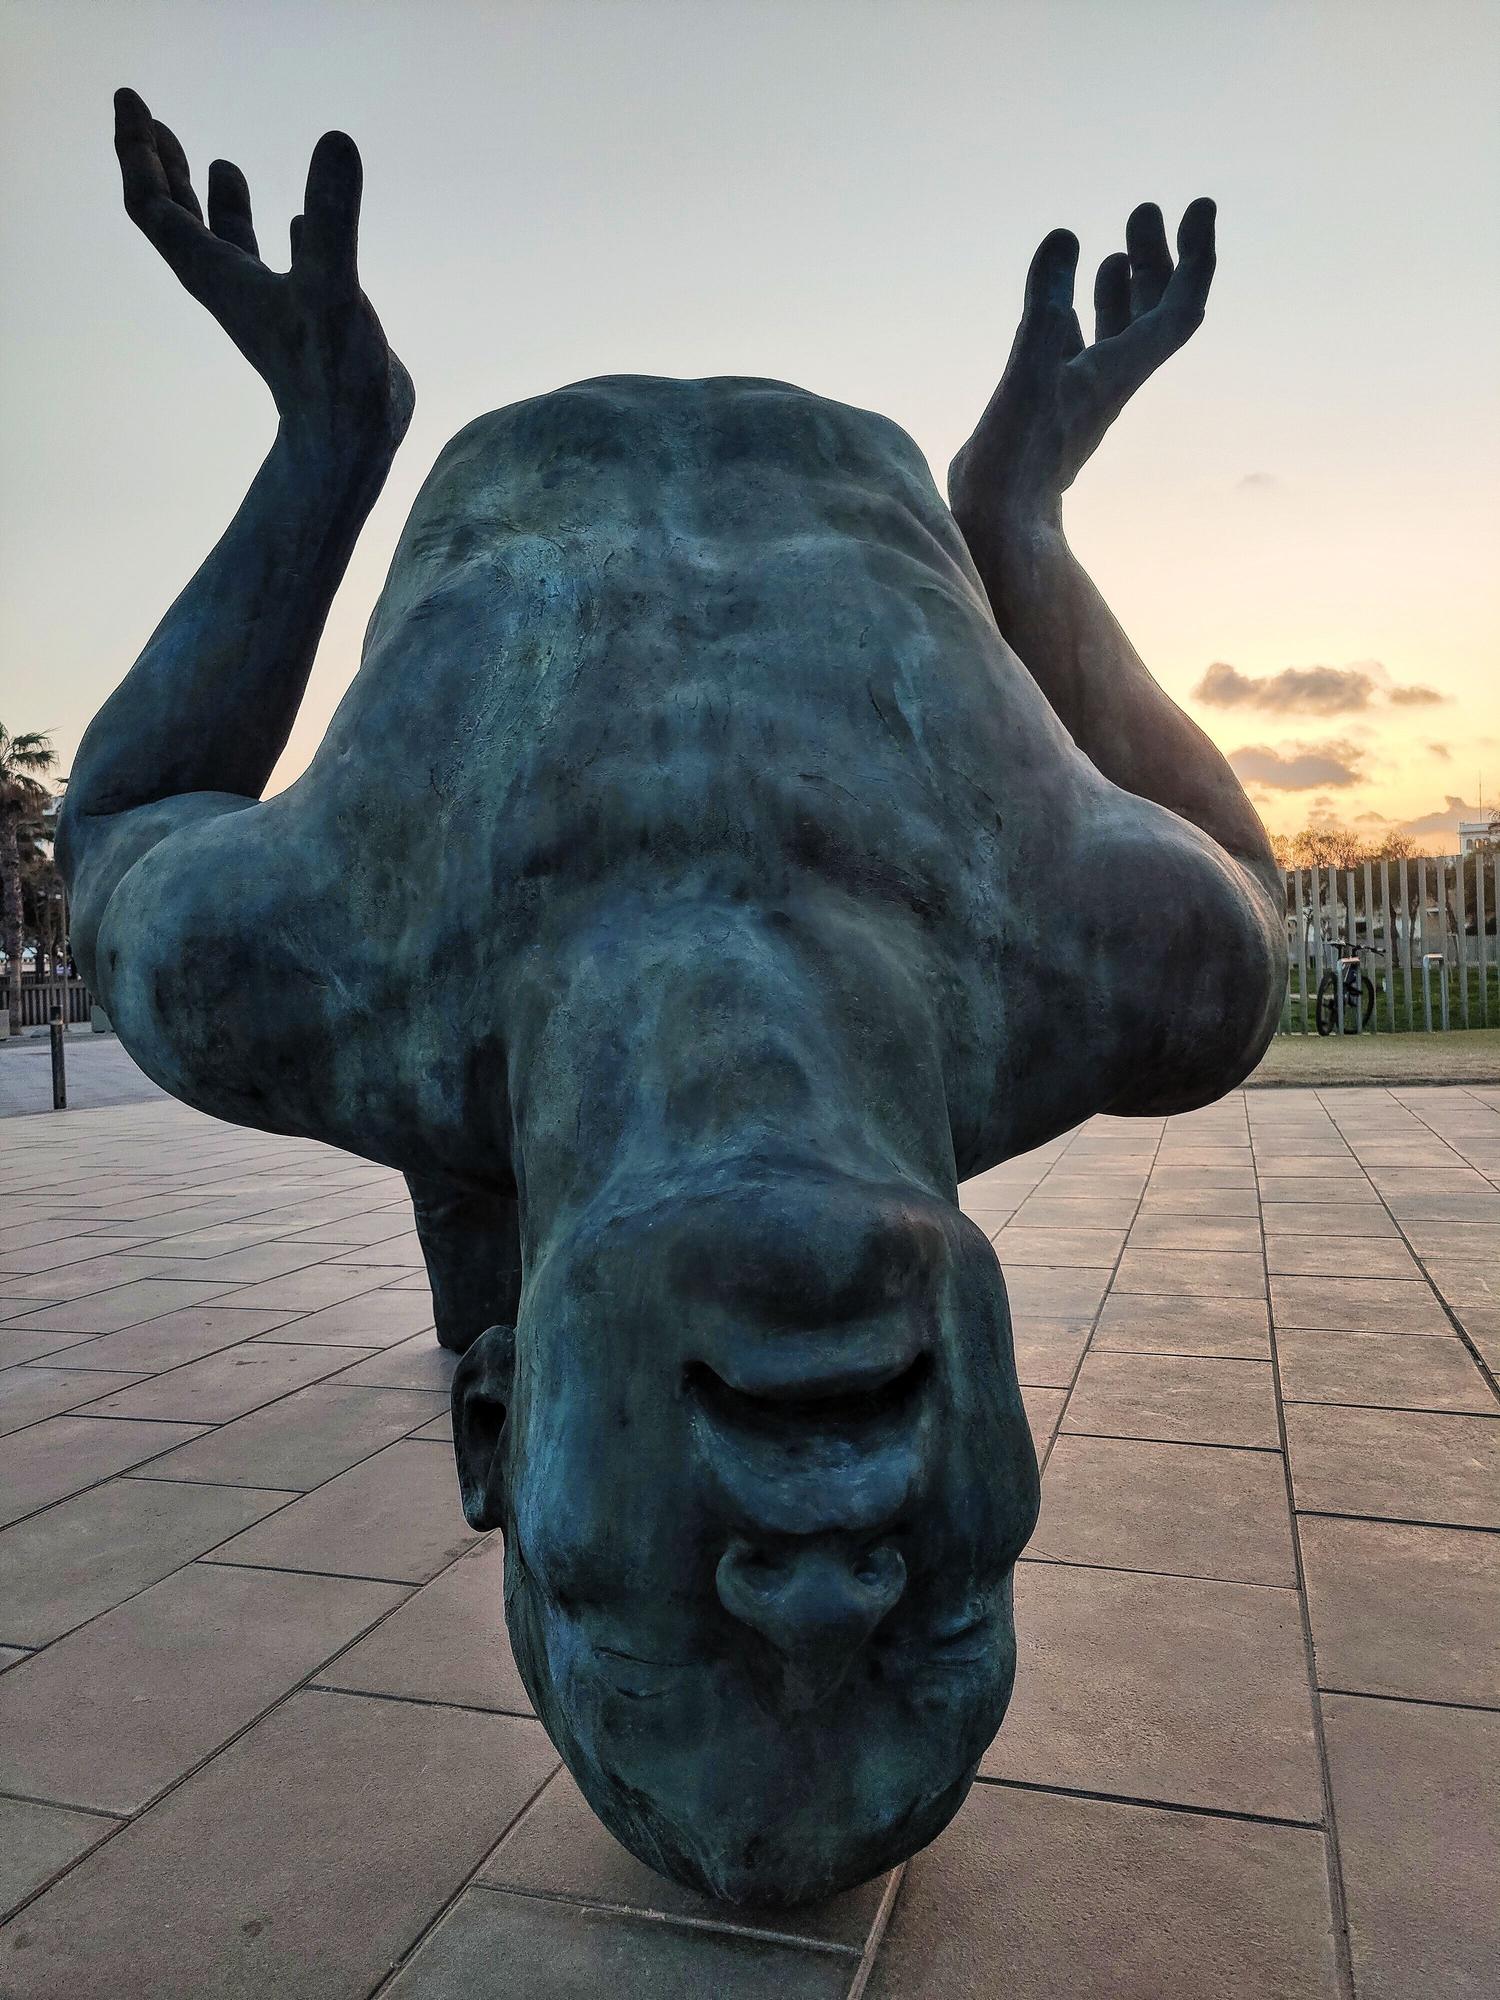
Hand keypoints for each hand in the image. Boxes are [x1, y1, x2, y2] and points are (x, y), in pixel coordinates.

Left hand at [114, 87, 413, 451]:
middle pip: (178, 219)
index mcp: (215, 275)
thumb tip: (336, 141)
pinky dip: (278, 236)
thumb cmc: (330, 376)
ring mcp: (267, 303)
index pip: (154, 205)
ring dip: (216, 201)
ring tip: (220, 162)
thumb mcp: (332, 288)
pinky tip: (292, 218)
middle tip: (151, 119)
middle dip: (162, 168)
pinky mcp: (305, 317)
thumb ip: (332, 217)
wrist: (353, 440)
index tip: (133, 100)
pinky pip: (281, 267)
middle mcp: (231, 286)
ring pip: (227, 243)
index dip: (137, 151)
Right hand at [950, 200, 1214, 526]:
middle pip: (1154, 313)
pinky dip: (1080, 317)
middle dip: (1156, 260)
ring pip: (1119, 334)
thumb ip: (1047, 302)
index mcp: (1119, 372)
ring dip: (1123, 288)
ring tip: (1115, 250)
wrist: (998, 521)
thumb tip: (1065, 237)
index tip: (1198, 207)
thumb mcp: (1030, 366)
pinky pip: (1080, 353)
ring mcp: (1081, 396)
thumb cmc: (1018, 455)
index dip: (1194, 255)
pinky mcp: (1051, 408)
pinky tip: (1065, 304)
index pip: (1178, 307)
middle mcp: (1110, 381)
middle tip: (1144, 213)